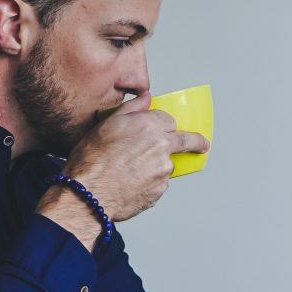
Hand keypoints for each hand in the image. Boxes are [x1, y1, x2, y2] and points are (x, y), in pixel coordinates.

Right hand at [38, 93, 208, 248]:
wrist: (88, 194)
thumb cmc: (91, 160)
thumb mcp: (106, 125)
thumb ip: (131, 109)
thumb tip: (146, 98)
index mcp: (148, 125)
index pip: (170, 120)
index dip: (165, 125)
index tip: (170, 129)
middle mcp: (161, 146)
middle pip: (185, 141)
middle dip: (196, 142)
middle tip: (203, 145)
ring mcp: (163, 170)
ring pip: (167, 164)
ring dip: (157, 166)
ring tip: (129, 172)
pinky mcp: (160, 190)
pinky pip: (158, 184)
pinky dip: (149, 183)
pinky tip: (129, 184)